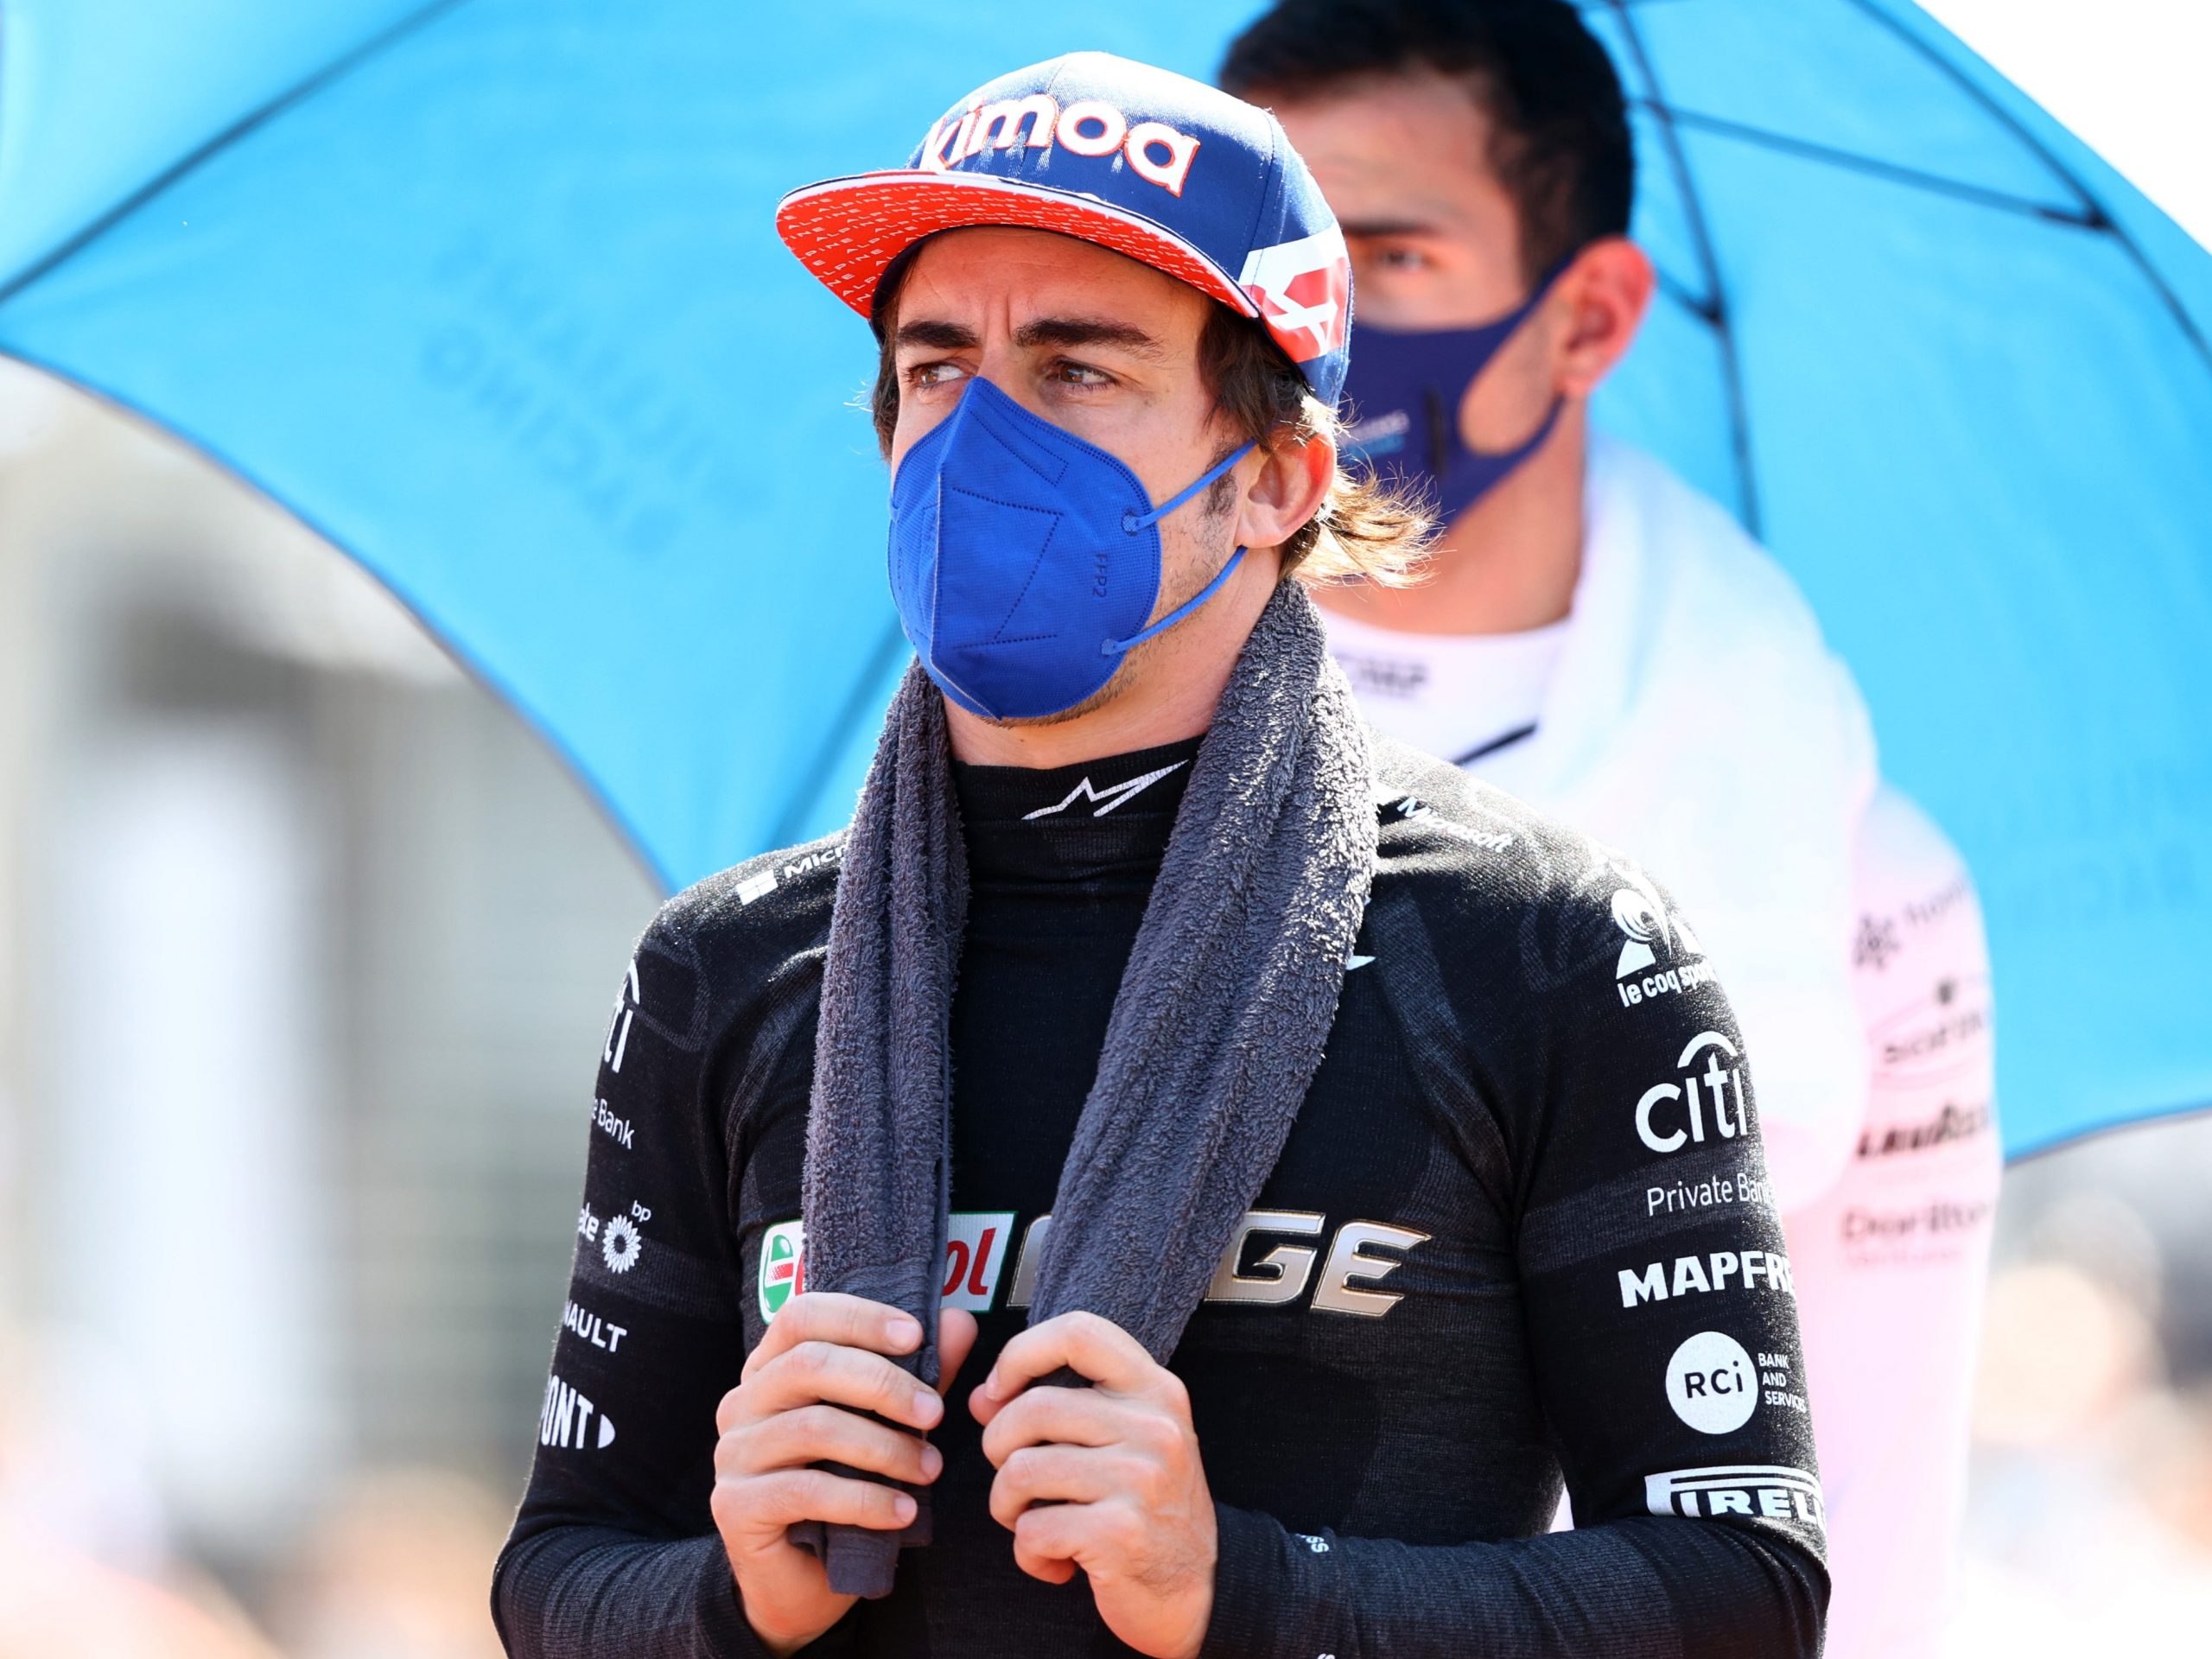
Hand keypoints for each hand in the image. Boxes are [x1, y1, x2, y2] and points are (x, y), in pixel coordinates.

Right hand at [712, 1293, 978, 1655]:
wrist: (801, 1582)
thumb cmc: (844, 1488)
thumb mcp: (887, 1425)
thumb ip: (917, 1374)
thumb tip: (960, 1322)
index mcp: (770, 1369)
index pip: (803, 1316)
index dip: (859, 1317)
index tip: (916, 1336)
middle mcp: (742, 1402)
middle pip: (809, 1364)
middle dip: (884, 1384)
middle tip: (937, 1412)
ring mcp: (733, 1454)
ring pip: (814, 1428)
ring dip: (884, 1446)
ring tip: (929, 1468)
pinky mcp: (734, 1506)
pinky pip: (807, 1491)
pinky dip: (866, 1499)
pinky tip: (903, 1511)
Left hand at [970, 1311, 1215, 1658]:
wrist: (1199, 1590)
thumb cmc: (1147, 1509)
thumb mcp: (1118, 1443)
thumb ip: (1053, 1410)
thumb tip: (980, 1398)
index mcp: (1154, 1390)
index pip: (1078, 1332)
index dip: (1021, 1353)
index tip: (1000, 1391)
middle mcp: (1154, 1426)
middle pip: (1032, 1408)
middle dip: (999, 1448)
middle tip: (1017, 1483)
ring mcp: (1140, 1479)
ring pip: (1020, 1470)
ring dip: (1007, 1506)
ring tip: (1034, 1523)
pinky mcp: (1120, 1534)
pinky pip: (1032, 1529)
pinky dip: (1028, 1553)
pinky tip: (1057, 1562)